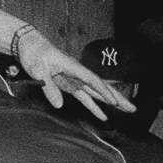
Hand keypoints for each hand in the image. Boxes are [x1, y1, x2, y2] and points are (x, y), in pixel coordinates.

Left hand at [15, 29, 135, 121]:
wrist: (30, 44)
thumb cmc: (34, 54)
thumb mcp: (38, 70)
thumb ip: (48, 87)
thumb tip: (59, 105)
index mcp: (73, 67)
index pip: (93, 80)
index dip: (104, 92)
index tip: (114, 102)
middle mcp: (79, 74)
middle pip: (102, 87)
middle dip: (118, 98)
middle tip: (133, 109)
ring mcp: (76, 80)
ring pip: (98, 93)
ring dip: (112, 102)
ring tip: (127, 111)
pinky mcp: (70, 86)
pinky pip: (85, 98)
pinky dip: (94, 107)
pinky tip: (104, 117)